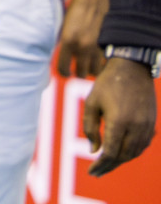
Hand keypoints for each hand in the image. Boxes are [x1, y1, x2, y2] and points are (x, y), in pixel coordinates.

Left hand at [57, 0, 108, 77]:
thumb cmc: (75, 8)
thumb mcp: (64, 26)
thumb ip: (64, 42)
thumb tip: (64, 56)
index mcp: (68, 41)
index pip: (63, 69)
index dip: (63, 73)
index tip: (65, 71)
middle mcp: (82, 47)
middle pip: (81, 74)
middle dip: (79, 72)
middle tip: (78, 68)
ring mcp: (97, 47)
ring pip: (95, 71)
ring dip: (92, 69)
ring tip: (89, 63)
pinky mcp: (108, 44)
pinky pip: (105, 62)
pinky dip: (102, 63)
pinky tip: (99, 57)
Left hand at [83, 57, 157, 175]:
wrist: (132, 69)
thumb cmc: (107, 84)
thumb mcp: (91, 103)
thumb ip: (91, 128)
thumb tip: (94, 150)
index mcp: (119, 121)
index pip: (111, 152)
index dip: (101, 164)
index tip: (91, 171)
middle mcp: (136, 127)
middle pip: (124, 156)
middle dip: (109, 166)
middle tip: (96, 173)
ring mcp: (147, 126)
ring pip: (135, 153)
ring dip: (121, 161)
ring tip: (106, 166)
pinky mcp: (152, 124)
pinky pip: (143, 145)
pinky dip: (131, 153)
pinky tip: (121, 154)